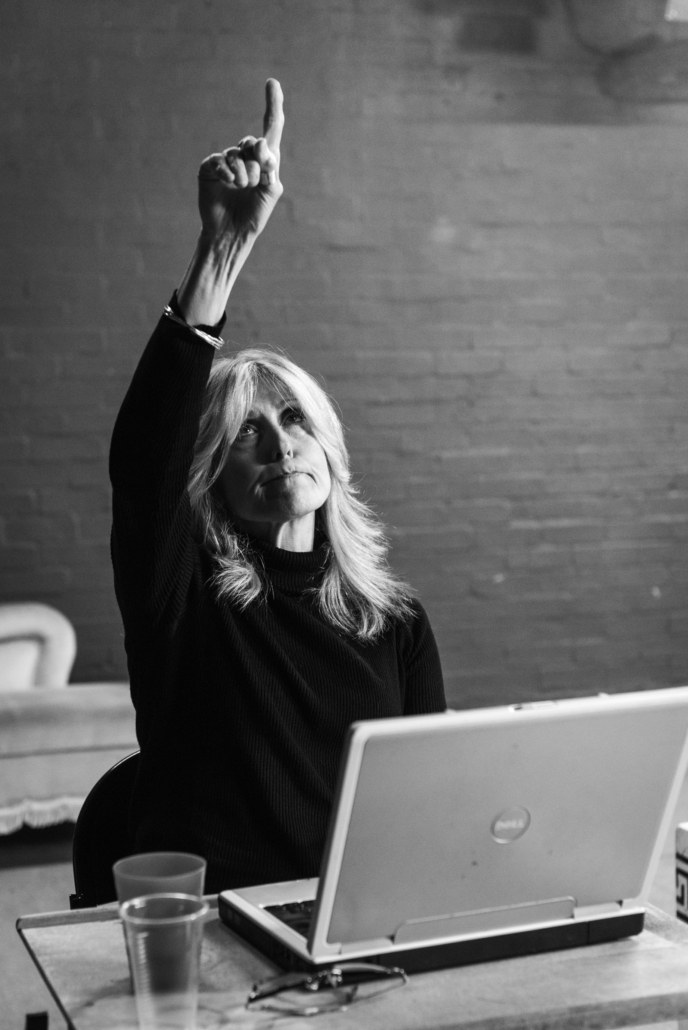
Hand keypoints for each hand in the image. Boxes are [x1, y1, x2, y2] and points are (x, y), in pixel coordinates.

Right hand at [196, 79, 283, 240]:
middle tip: (257, 179)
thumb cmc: (253, 215)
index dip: (272, 106)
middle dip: (258, 161)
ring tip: (242, 188)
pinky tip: (230, 184)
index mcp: (263, 161)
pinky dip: (227, 173)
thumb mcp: (271, 191)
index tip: (272, 83)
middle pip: (252, 143)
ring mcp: (225, 162)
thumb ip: (272, 168)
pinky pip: (219, 161)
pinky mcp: (209, 168)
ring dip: (244, 173)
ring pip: (237, 154)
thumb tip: (263, 148)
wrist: (232, 233)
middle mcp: (244, 157)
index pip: (270, 128)